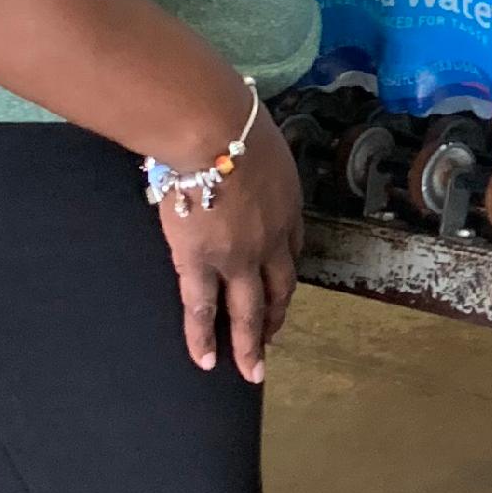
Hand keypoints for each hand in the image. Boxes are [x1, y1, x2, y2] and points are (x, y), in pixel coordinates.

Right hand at [157, 111, 304, 383]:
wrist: (210, 131)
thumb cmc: (231, 121)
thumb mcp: (259, 140)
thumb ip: (254, 158)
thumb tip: (238, 150)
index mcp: (287, 207)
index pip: (290, 249)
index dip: (283, 271)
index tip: (279, 286)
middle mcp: (271, 240)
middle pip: (278, 288)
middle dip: (276, 317)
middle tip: (273, 340)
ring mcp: (237, 257)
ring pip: (247, 310)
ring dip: (249, 344)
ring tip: (250, 371)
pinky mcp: (200, 264)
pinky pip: (202, 309)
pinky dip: (203, 338)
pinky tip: (204, 361)